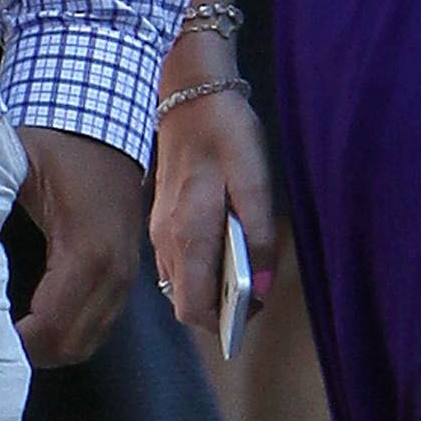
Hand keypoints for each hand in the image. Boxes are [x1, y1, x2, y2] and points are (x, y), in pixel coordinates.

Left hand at [14, 127, 146, 369]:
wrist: (103, 115)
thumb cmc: (55, 139)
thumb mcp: (10, 166)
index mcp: (89, 250)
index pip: (52, 329)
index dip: (13, 344)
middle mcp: (115, 271)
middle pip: (72, 346)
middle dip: (28, 353)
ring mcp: (126, 274)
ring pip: (89, 341)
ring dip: (49, 346)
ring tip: (5, 336)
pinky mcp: (126, 272)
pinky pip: (99, 323)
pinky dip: (68, 332)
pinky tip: (32, 319)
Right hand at [149, 77, 278, 336]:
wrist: (190, 98)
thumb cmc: (227, 136)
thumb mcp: (256, 181)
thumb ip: (258, 237)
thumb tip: (262, 288)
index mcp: (189, 235)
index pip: (193, 307)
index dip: (221, 322)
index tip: (251, 311)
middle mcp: (166, 241)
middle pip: (184, 302)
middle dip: (217, 310)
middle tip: (252, 293)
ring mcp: (158, 231)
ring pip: (177, 285)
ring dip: (207, 291)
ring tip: (241, 275)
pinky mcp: (160, 220)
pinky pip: (175, 263)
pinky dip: (197, 271)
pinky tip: (222, 253)